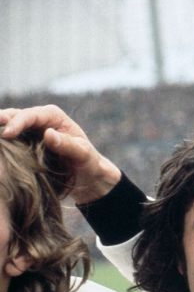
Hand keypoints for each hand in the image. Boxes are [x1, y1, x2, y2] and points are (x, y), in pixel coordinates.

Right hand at [0, 105, 120, 203]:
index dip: (16, 123)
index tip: (7, 134)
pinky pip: (8, 141)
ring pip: (6, 126)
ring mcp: (28, 130)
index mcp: (53, 116)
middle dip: (0, 121)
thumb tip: (47, 133)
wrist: (87, 176)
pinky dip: (1, 143)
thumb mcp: (83, 154)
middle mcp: (38, 119)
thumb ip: (67, 145)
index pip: (30, 115)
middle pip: (12, 116)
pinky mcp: (23, 143)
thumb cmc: (88, 162)